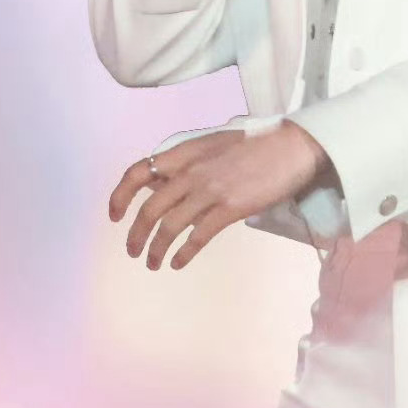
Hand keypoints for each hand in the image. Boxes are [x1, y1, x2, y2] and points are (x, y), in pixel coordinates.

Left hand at [108, 121, 333, 269]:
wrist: (292, 148)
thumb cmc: (257, 144)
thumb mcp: (213, 144)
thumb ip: (189, 161)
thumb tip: (166, 182)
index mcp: (184, 152)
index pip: (138, 172)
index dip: (120, 196)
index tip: (114, 215)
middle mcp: (190, 172)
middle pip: (149, 209)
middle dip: (136, 235)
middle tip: (133, 251)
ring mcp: (209, 191)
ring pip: (169, 227)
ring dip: (156, 250)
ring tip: (153, 263)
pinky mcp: (229, 209)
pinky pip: (197, 237)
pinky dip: (183, 253)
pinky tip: (178, 263)